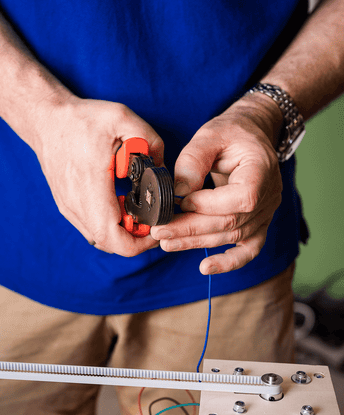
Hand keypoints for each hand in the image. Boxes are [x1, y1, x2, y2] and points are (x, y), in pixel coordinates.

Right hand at [32, 97, 163, 255]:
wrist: (46, 121)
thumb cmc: (81, 119)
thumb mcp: (122, 118)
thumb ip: (150, 142)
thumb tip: (162, 169)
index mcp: (92, 184)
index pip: (113, 235)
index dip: (140, 242)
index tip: (155, 227)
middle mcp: (76, 203)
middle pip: (109, 245)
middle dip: (135, 240)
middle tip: (149, 219)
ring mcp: (68, 207)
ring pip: (99, 240)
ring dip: (121, 233)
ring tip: (134, 210)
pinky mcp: (66, 206)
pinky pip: (90, 229)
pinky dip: (108, 226)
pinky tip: (118, 205)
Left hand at [150, 95, 283, 274]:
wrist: (250, 135)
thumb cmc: (230, 133)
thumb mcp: (210, 135)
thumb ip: (193, 161)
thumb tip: (178, 192)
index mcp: (261, 171)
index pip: (241, 199)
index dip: (209, 205)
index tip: (182, 201)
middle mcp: (268, 196)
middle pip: (231, 222)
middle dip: (191, 229)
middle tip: (159, 231)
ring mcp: (264, 213)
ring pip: (232, 236)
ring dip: (196, 242)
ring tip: (166, 242)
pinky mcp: (256, 223)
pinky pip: (248, 249)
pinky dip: (228, 262)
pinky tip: (204, 268)